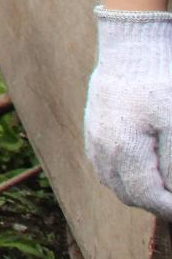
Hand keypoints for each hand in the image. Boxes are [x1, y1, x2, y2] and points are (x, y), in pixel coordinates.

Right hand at [85, 8, 171, 216]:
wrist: (132, 50)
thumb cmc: (159, 84)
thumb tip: (170, 190)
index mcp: (123, 150)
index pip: (147, 196)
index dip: (170, 208)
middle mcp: (103, 149)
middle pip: (129, 195)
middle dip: (155, 203)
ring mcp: (94, 139)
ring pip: (114, 182)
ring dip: (138, 191)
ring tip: (162, 186)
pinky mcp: (94, 129)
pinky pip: (105, 165)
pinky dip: (124, 176)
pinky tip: (141, 168)